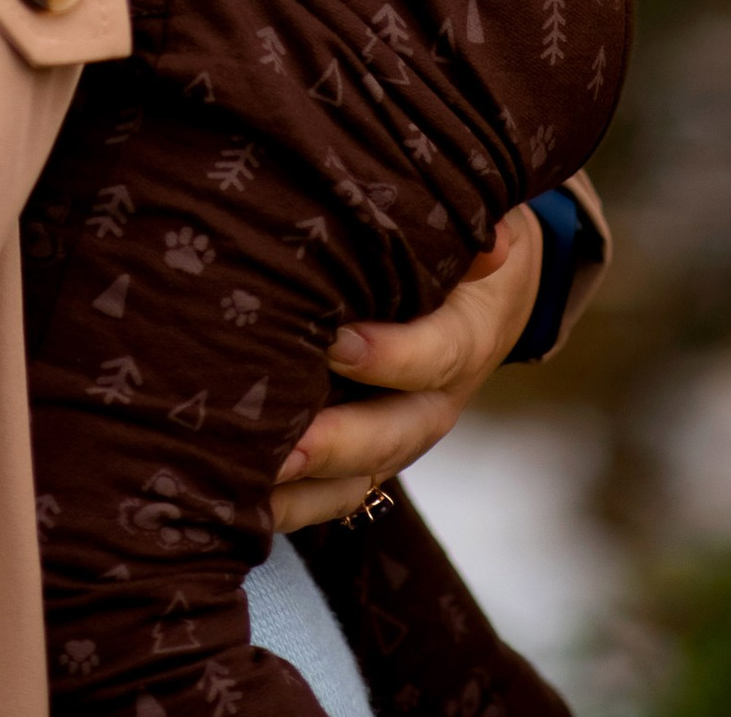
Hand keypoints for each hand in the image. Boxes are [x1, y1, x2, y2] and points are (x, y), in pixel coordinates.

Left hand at [269, 208, 543, 531]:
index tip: (336, 343)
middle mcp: (434, 402)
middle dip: (336, 445)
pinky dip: (289, 503)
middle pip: (392, 436)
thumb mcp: (473, 226)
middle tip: (281, 448)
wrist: (486, 294)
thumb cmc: (459, 245)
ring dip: (304, 492)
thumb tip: (495, 241)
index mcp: (466, 339)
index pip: (438, 356)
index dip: (392, 357)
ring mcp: (398, 435)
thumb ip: (470, 230)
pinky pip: (333, 494)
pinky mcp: (366, 453)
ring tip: (246, 489)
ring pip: (360, 481)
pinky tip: (235, 499)